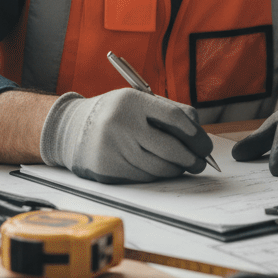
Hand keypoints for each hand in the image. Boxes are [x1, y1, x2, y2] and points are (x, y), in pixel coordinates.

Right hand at [39, 89, 213, 183]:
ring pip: (159, 167)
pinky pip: (144, 177)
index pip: (174, 117)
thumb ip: (167, 111)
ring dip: (177, 169)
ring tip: (185, 166)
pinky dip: (159, 176)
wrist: (73, 128)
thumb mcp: (137, 100)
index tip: (204, 143)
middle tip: (201, 161)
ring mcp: (114, 148)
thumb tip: (198, 133)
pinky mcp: (109, 169)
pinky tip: (164, 170)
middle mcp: (122, 124)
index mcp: (132, 101)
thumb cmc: (115, 113)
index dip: (194, 133)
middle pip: (169, 147)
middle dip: (191, 157)